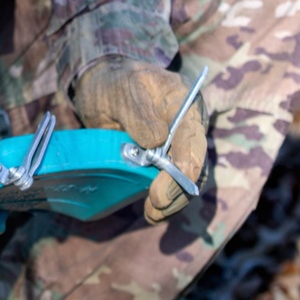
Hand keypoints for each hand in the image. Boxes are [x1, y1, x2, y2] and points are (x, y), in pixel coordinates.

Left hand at [73, 60, 208, 224]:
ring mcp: (179, 146)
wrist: (104, 89)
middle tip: (157, 201)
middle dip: (179, 185)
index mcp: (182, 101)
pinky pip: (173, 184)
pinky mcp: (166, 162)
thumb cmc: (115, 85)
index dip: (189, 157)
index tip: (180, 176)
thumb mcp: (122, 90)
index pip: (193, 133)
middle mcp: (188, 126)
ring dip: (174, 199)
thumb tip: (158, 140)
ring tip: (153, 214)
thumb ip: (140, 113)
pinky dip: (166, 200)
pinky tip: (152, 212)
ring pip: (188, 178)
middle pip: (195, 160)